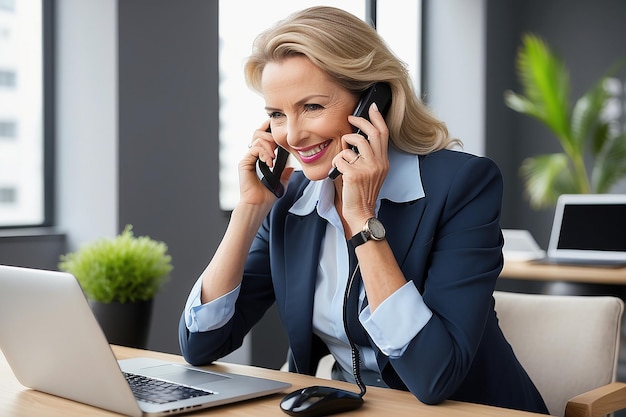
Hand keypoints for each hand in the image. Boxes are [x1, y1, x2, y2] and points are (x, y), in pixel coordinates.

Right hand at [239, 121, 292, 206]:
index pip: (262, 139)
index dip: (269, 131)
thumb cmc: (266, 198)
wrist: (258, 206)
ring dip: (269, 145)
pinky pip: (254, 149)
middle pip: (257, 134)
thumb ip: (285, 173)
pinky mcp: (244, 163)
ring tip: (273, 158)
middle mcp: (252, 157)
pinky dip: (264, 153)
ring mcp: (248, 159)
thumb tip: (291, 167)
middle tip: (278, 143)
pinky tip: (269, 162)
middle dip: (269, 134)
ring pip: (257, 139)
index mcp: (259, 160)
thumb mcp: (281, 183)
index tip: (278, 130)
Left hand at [333, 103, 389, 233]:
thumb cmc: (361, 192)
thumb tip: (355, 138)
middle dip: (360, 121)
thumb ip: (367, 156)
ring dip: (345, 143)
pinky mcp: (355, 174)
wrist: (361, 212)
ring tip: (343, 153)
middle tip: (351, 117)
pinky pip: (342, 158)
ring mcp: (368, 168)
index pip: (384, 134)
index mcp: (383, 162)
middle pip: (372, 133)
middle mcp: (378, 163)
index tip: (372, 108)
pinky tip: (340, 172)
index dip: (377, 119)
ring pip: (355, 142)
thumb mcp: (371, 173)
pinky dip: (337, 163)